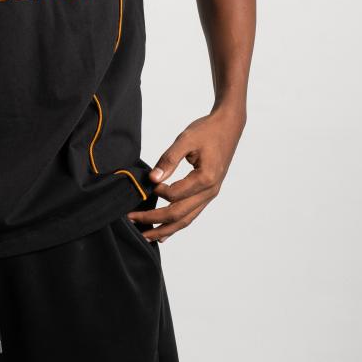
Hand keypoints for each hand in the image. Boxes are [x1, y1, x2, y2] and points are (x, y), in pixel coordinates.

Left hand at [127, 105, 244, 242]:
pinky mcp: (208, 193)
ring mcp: (210, 194)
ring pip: (186, 219)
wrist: (228, 126)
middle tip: (132, 220)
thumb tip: (153, 178)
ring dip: (165, 229)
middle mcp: (210, 191)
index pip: (175, 195)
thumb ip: (169, 159)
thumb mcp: (186, 139)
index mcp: (206, 178)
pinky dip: (177, 223)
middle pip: (180, 215)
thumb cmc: (207, 130)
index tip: (145, 185)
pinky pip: (192, 213)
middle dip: (155, 221)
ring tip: (146, 235)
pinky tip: (164, 230)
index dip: (157, 192)